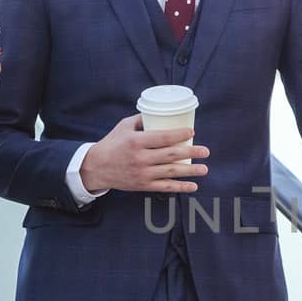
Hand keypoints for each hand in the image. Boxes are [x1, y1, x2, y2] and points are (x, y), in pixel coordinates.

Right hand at [80, 115, 209, 193]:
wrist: (96, 167)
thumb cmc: (112, 143)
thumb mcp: (124, 126)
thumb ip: (142, 119)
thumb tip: (162, 112)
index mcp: (136, 141)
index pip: (163, 137)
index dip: (180, 135)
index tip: (192, 133)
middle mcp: (140, 158)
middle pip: (171, 155)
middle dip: (191, 152)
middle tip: (205, 151)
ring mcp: (142, 173)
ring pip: (171, 172)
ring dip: (190, 171)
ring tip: (204, 168)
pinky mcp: (142, 185)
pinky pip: (165, 187)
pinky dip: (180, 187)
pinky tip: (193, 186)